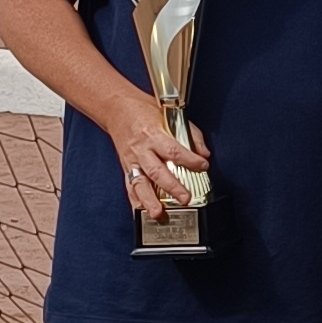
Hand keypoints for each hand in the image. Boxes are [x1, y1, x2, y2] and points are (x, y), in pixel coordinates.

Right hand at [108, 97, 209, 224]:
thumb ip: (191, 134)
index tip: (203, 166)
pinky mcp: (126, 168)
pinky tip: (142, 212)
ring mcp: (132, 161)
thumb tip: (204, 153)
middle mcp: (142, 149)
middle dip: (172, 186)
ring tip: (158, 213)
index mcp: (153, 134)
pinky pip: (130, 187)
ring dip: (149, 200)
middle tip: (185, 198)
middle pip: (157, 171)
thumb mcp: (170, 115)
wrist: (117, 109)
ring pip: (140, 183)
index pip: (173, 150)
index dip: (190, 159)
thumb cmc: (144, 111)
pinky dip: (136, 201)